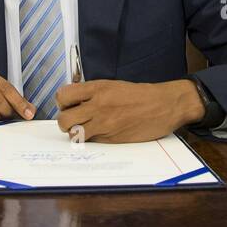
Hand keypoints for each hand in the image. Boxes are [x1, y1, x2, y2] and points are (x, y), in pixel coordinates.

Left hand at [54, 78, 202, 142]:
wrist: (164, 105)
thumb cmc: (140, 95)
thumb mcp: (113, 85)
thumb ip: (93, 93)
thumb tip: (75, 101)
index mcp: (98, 89)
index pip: (63, 96)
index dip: (62, 102)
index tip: (69, 104)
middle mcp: (98, 107)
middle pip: (63, 119)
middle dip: (65, 121)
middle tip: (74, 120)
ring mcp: (104, 125)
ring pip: (74, 134)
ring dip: (75, 133)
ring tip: (85, 129)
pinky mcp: (112, 139)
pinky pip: (91, 142)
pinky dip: (92, 139)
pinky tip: (101, 133)